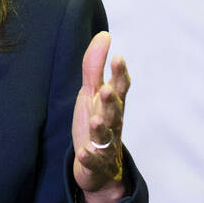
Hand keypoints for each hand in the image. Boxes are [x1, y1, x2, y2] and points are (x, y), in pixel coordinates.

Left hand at [71, 31, 130, 202]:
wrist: (100, 168)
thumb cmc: (97, 122)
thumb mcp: (92, 93)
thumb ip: (95, 65)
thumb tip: (104, 34)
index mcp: (112, 104)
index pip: (120, 88)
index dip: (120, 74)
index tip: (118, 59)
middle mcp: (112, 123)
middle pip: (114, 111)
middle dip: (111, 101)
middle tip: (106, 90)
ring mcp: (106, 144)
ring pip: (106, 136)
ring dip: (102, 129)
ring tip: (96, 122)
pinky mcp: (96, 164)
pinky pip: (94, 162)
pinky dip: (90, 158)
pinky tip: (83, 154)